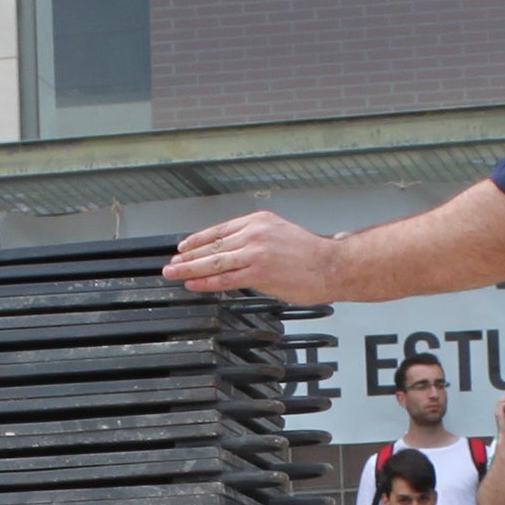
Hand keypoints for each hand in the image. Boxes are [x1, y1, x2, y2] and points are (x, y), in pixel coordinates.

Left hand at [164, 213, 339, 301]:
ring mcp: (255, 252)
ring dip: (189, 268)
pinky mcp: (259, 272)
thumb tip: (239, 252)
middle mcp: (255, 233)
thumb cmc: (313, 254)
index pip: (220, 230)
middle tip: (171, 263)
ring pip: (214, 261)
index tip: (183, 247)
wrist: (333, 265)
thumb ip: (259, 239)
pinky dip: (206, 281)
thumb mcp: (282, 234)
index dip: (198, 240)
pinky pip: (225, 278)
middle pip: (212, 245)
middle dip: (188, 256)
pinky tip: (193, 284)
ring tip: (173, 273)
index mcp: (259, 220)